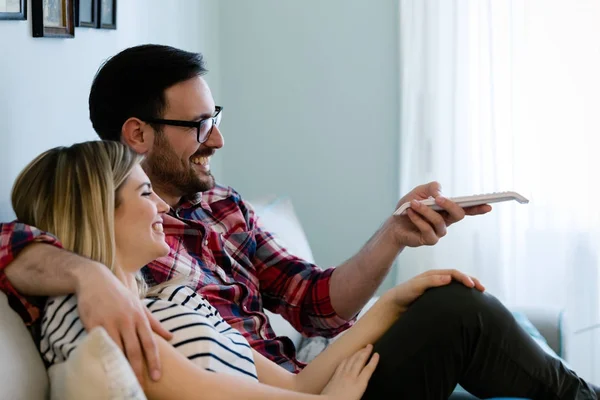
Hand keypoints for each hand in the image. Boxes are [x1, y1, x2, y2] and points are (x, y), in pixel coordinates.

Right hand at [74, 262, 172, 382]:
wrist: (95, 280)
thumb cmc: (119, 295)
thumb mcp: (139, 306)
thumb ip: (154, 323)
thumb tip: (171, 337)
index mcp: (140, 317)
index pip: (150, 343)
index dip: (154, 361)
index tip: (157, 376)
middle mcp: (127, 320)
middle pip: (135, 350)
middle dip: (138, 369)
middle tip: (140, 386)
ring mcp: (110, 322)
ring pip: (117, 349)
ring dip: (121, 366)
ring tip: (123, 381)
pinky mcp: (93, 323)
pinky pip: (100, 343)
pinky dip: (104, 356)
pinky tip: (105, 367)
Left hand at [321, 344, 378, 399]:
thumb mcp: (358, 397)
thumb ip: (362, 387)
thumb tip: (364, 383)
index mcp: (359, 384)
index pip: (368, 369)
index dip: (373, 361)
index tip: (376, 354)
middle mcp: (351, 376)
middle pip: (360, 360)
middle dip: (366, 352)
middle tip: (370, 345)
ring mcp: (342, 374)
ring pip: (351, 360)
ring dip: (357, 353)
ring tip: (361, 348)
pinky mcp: (335, 375)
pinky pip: (342, 363)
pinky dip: (347, 358)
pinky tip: (348, 356)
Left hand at [386, 269, 484, 312]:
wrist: (395, 305)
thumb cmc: (404, 294)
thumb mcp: (416, 286)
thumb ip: (431, 281)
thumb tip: (448, 278)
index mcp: (434, 275)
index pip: (453, 273)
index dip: (464, 277)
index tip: (472, 285)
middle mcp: (438, 280)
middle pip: (458, 278)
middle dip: (471, 281)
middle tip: (482, 289)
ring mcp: (439, 290)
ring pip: (457, 287)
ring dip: (469, 290)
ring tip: (481, 296)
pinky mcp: (438, 299)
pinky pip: (453, 297)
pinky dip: (462, 298)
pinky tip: (469, 306)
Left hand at [391, 182, 491, 246]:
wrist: (394, 223)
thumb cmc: (409, 207)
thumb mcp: (419, 192)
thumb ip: (432, 188)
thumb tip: (441, 194)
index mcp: (447, 209)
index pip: (466, 208)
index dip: (478, 207)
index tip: (488, 205)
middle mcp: (446, 221)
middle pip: (458, 215)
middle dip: (450, 205)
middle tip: (438, 199)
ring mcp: (439, 232)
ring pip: (440, 221)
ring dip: (426, 210)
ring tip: (413, 204)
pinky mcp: (430, 240)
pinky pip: (427, 229)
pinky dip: (418, 219)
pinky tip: (410, 213)